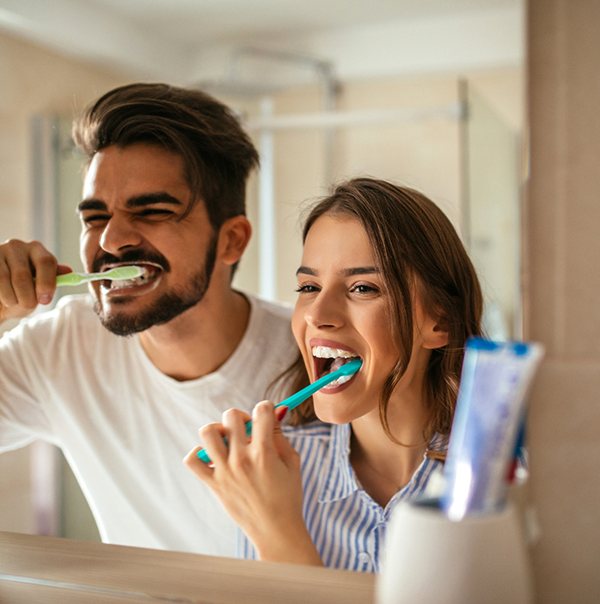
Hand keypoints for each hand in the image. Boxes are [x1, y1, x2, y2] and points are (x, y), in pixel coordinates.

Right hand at [0, 239, 70, 322]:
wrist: (1, 299)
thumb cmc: (24, 291)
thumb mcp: (40, 287)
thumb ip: (53, 280)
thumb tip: (68, 271)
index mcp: (37, 250)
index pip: (46, 262)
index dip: (46, 283)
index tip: (44, 301)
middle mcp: (17, 246)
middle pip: (23, 275)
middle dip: (27, 297)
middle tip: (28, 305)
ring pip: (5, 281)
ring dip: (11, 299)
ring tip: (13, 301)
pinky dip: (1, 296)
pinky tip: (3, 297)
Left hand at [184, 401, 322, 565]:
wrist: (276, 531)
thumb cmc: (288, 496)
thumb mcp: (292, 461)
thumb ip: (280, 434)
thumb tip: (275, 410)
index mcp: (264, 452)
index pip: (261, 411)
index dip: (266, 407)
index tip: (267, 414)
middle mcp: (241, 459)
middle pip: (231, 416)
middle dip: (242, 417)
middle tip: (248, 430)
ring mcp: (224, 471)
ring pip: (208, 432)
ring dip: (218, 430)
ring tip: (228, 441)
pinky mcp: (213, 484)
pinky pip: (193, 460)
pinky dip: (199, 453)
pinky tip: (213, 456)